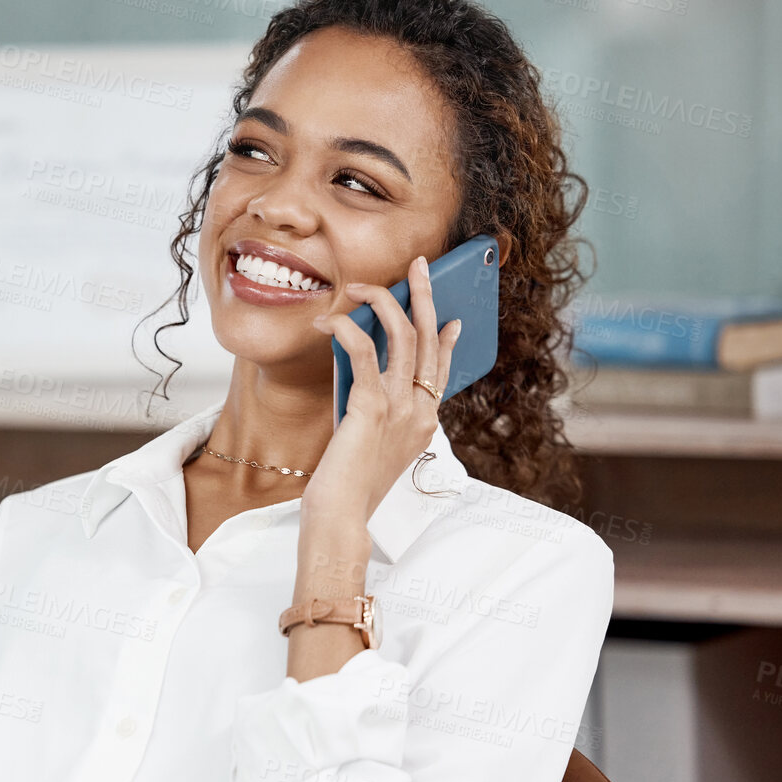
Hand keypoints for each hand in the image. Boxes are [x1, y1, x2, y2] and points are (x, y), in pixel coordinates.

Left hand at [307, 254, 461, 525]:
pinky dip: (347, 330)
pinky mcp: (371, 407)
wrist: (342, 516)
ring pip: (404, 337)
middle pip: (430, 340)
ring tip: (361, 284)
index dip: (447, 339)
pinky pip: (364, 353)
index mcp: (424, 422)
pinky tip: (329, 322)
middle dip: (425, 296)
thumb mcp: (373, 445)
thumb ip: (378, 413)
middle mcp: (419, 411)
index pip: (442, 370)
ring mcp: (400, 408)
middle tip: (419, 266)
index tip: (451, 318)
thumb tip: (366, 380)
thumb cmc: (349, 487)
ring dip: (384, 301)